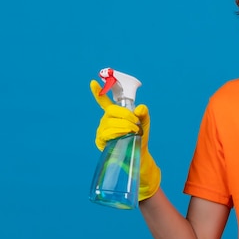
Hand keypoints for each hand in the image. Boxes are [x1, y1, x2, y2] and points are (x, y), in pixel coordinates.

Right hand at [90, 80, 160, 200]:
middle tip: (135, 122)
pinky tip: (125, 134)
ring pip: (109, 122)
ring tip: (134, 131)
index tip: (93, 82)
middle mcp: (106, 121)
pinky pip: (106, 133)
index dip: (98, 92)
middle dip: (125, 115)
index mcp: (114, 115)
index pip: (104, 101)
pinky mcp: (101, 141)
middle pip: (111, 111)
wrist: (139, 156)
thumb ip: (144, 114)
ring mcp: (102, 131)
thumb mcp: (145, 124)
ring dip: (124, 125)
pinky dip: (117, 132)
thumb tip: (140, 108)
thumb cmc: (140, 138)